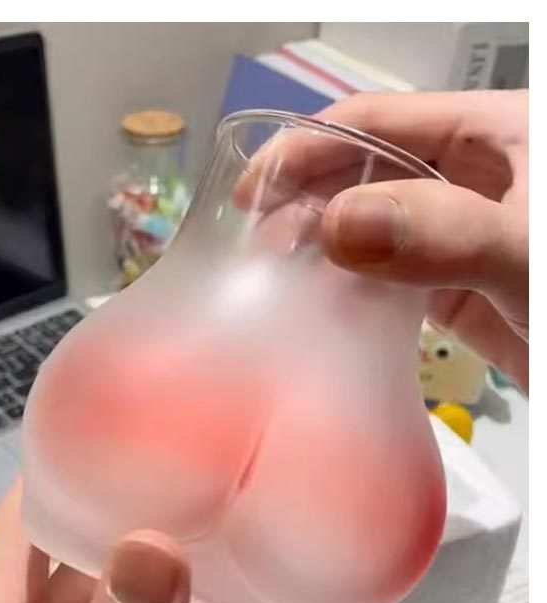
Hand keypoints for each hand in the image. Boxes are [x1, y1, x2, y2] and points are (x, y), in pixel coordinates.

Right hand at [241, 90, 528, 391]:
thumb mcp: (530, 250)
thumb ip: (442, 232)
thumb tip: (335, 229)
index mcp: (498, 134)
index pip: (380, 119)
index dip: (308, 145)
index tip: (252, 190)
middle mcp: (474, 182)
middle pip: (366, 174)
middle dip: (306, 206)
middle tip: (258, 254)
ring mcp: (463, 240)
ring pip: (373, 232)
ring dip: (321, 254)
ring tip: (275, 286)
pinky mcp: (460, 296)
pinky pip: (390, 286)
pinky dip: (350, 298)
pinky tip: (319, 314)